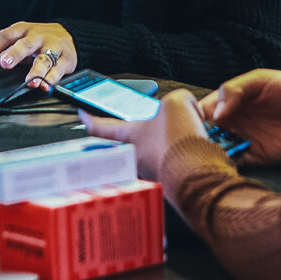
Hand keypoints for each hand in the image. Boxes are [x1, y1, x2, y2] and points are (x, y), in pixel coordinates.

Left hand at [0, 21, 76, 88]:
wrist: (68, 36)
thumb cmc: (37, 40)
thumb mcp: (17, 41)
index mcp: (22, 30)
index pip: (4, 36)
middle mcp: (37, 37)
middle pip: (25, 44)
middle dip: (14, 54)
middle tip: (5, 63)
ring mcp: (52, 47)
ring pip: (44, 58)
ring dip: (36, 70)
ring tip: (30, 81)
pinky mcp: (66, 59)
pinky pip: (58, 70)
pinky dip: (51, 79)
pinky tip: (45, 86)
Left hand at [81, 88, 206, 179]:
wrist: (198, 172)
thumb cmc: (179, 140)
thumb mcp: (178, 102)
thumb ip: (176, 100)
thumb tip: (185, 109)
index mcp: (129, 135)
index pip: (99, 126)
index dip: (89, 117)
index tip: (82, 111)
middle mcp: (136, 156)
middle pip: (130, 140)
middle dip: (139, 129)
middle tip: (150, 122)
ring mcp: (152, 170)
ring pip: (153, 152)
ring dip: (164, 143)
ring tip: (184, 134)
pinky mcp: (171, 179)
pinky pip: (174, 162)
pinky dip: (182, 154)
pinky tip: (195, 149)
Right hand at [200, 69, 280, 164]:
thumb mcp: (260, 80)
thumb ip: (234, 90)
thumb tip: (215, 112)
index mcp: (229, 102)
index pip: (202, 110)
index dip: (191, 117)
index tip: (186, 123)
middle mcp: (232, 123)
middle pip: (204, 132)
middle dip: (196, 138)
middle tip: (193, 142)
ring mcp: (242, 140)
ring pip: (216, 149)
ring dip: (209, 153)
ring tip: (204, 154)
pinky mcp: (255, 158)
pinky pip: (235, 163)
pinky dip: (226, 165)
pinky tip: (222, 163)